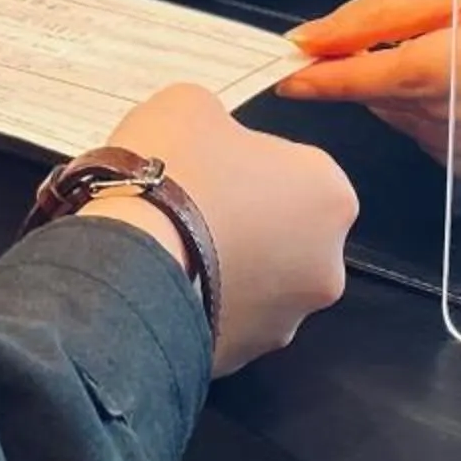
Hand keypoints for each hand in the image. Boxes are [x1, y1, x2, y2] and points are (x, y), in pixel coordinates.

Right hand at [81, 84, 355, 375]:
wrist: (130, 257)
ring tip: (173, 245)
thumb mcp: (191, 105)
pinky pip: (227, 320)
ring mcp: (288, 317)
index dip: (252, 162)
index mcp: (330, 193)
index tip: (214, 162)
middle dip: (249, 220)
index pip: (298, 169)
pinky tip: (166, 280)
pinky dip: (204, 302)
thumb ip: (218, 120)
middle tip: (194, 204)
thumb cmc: (172, 172)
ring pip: (260, 282)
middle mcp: (327, 263)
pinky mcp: (246, 356)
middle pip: (287, 231)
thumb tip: (210, 137)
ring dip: (229, 265)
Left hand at [277, 0, 460, 186]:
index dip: (343, 79)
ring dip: (402, 106)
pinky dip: (432, 128)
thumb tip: (310, 42)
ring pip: (422, 137)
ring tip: (434, 63)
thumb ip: (380, 14)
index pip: (405, 74)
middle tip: (367, 52)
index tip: (292, 78)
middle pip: (410, 109)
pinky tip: (458, 96)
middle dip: (373, 84)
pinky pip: (449, 157)